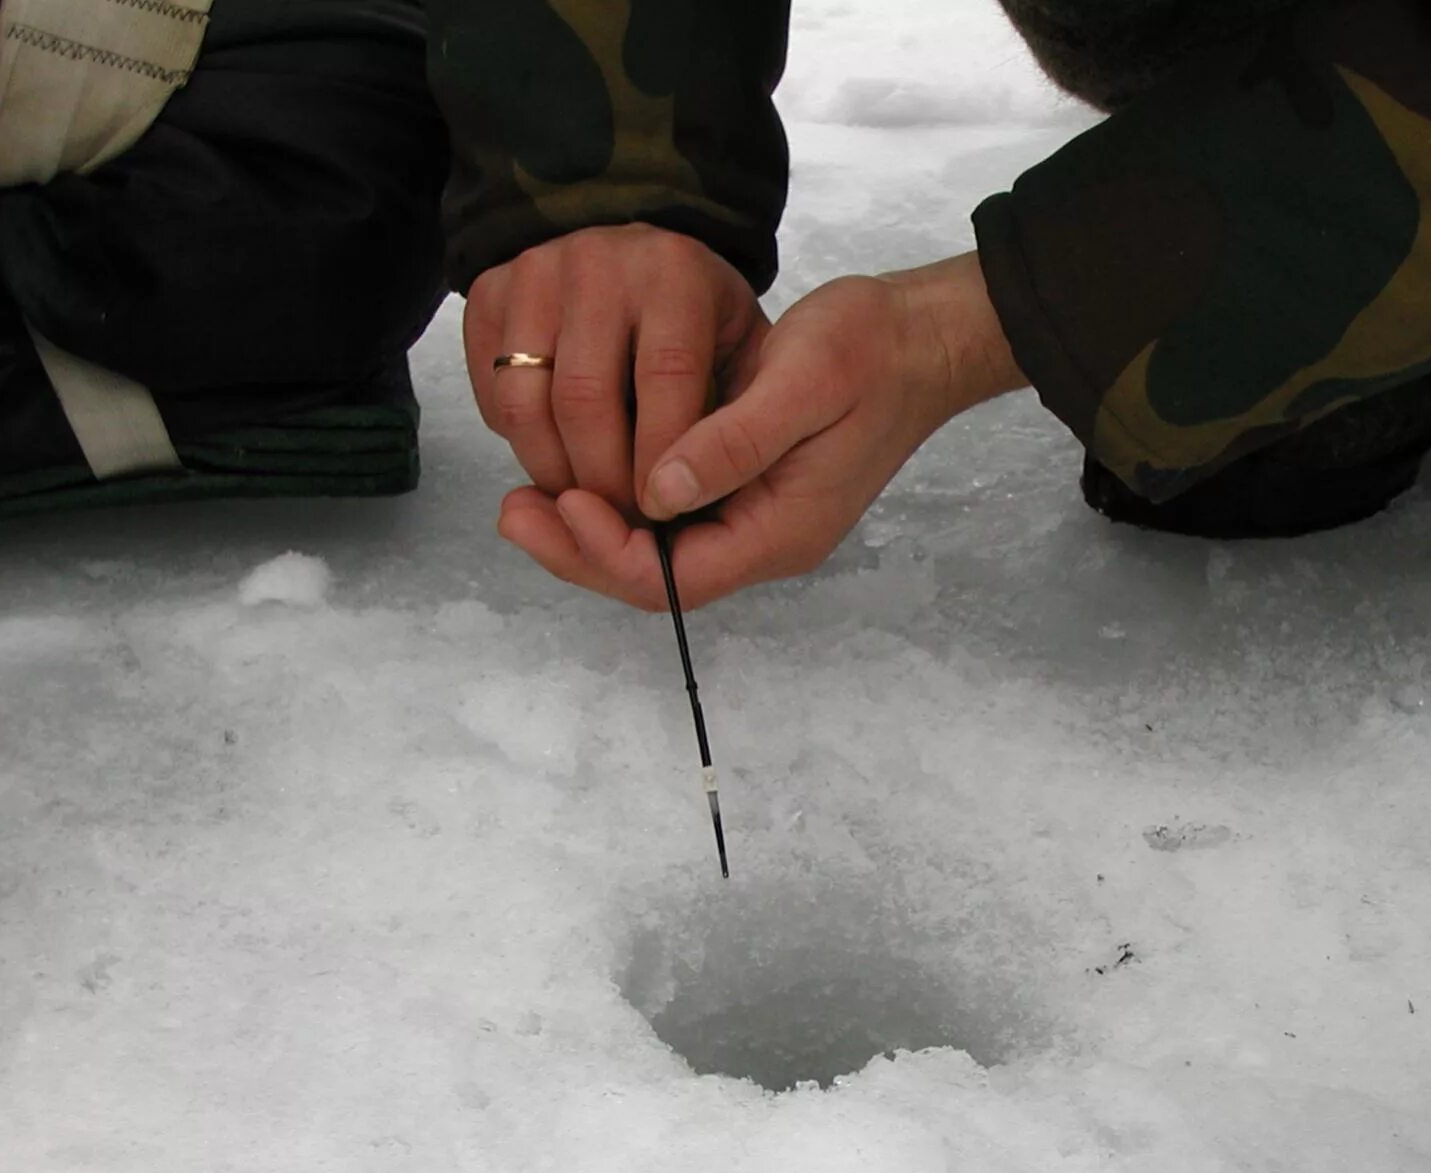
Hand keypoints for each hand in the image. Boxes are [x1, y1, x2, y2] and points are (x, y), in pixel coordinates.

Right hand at [463, 223, 766, 512]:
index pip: (665, 378)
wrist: (636, 259)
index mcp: (674, 273)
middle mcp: (598, 262)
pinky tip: (557, 455)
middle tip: (620, 521)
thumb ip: (736, 417)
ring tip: (585, 501)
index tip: (665, 512)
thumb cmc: (700, 324)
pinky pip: (491, 396)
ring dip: (553, 472)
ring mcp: (534, 273)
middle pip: (584, 400)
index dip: (662, 458)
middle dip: (602, 481)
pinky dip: (518, 444)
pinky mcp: (487, 292)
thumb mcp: (744, 355)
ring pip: (525, 404)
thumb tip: (681, 497)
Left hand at [502, 252, 1024, 610]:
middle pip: (654, 576)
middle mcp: (762, 539)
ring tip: (524, 495)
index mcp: (780, 531)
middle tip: (511, 508)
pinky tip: (572, 467)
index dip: (609, 552)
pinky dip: (616, 501)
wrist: (919, 336)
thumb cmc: (869, 351)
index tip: (561, 500)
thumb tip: (658, 493)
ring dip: (588, 528)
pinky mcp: (742, 487)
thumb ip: (731, 442)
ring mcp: (752, 517)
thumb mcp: (802, 383)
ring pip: (654, 550)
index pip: (675, 578)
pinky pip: (668, 515)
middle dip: (579, 549)